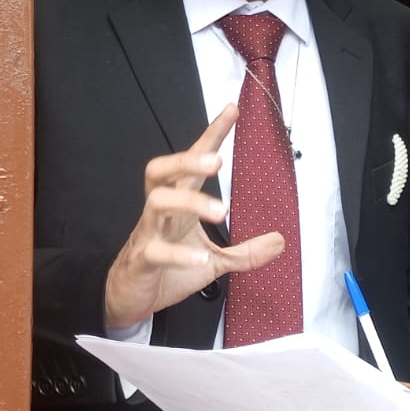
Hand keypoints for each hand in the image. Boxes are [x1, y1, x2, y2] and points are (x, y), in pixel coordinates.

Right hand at [103, 105, 285, 328]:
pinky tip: (199, 257)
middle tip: (219, 161)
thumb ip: (245, 252)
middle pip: (163, 170)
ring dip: (190, 202)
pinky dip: (179, 254)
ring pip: (158, 202)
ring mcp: (148, 233)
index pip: (192, 161)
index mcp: (178, 205)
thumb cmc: (167, 271)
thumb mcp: (214, 262)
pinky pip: (156, 251)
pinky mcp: (142, 260)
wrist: (129, 299)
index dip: (211, 135)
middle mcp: (161, 212)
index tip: (233, 110)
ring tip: (219, 211)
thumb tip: (281, 241)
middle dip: (188, 160)